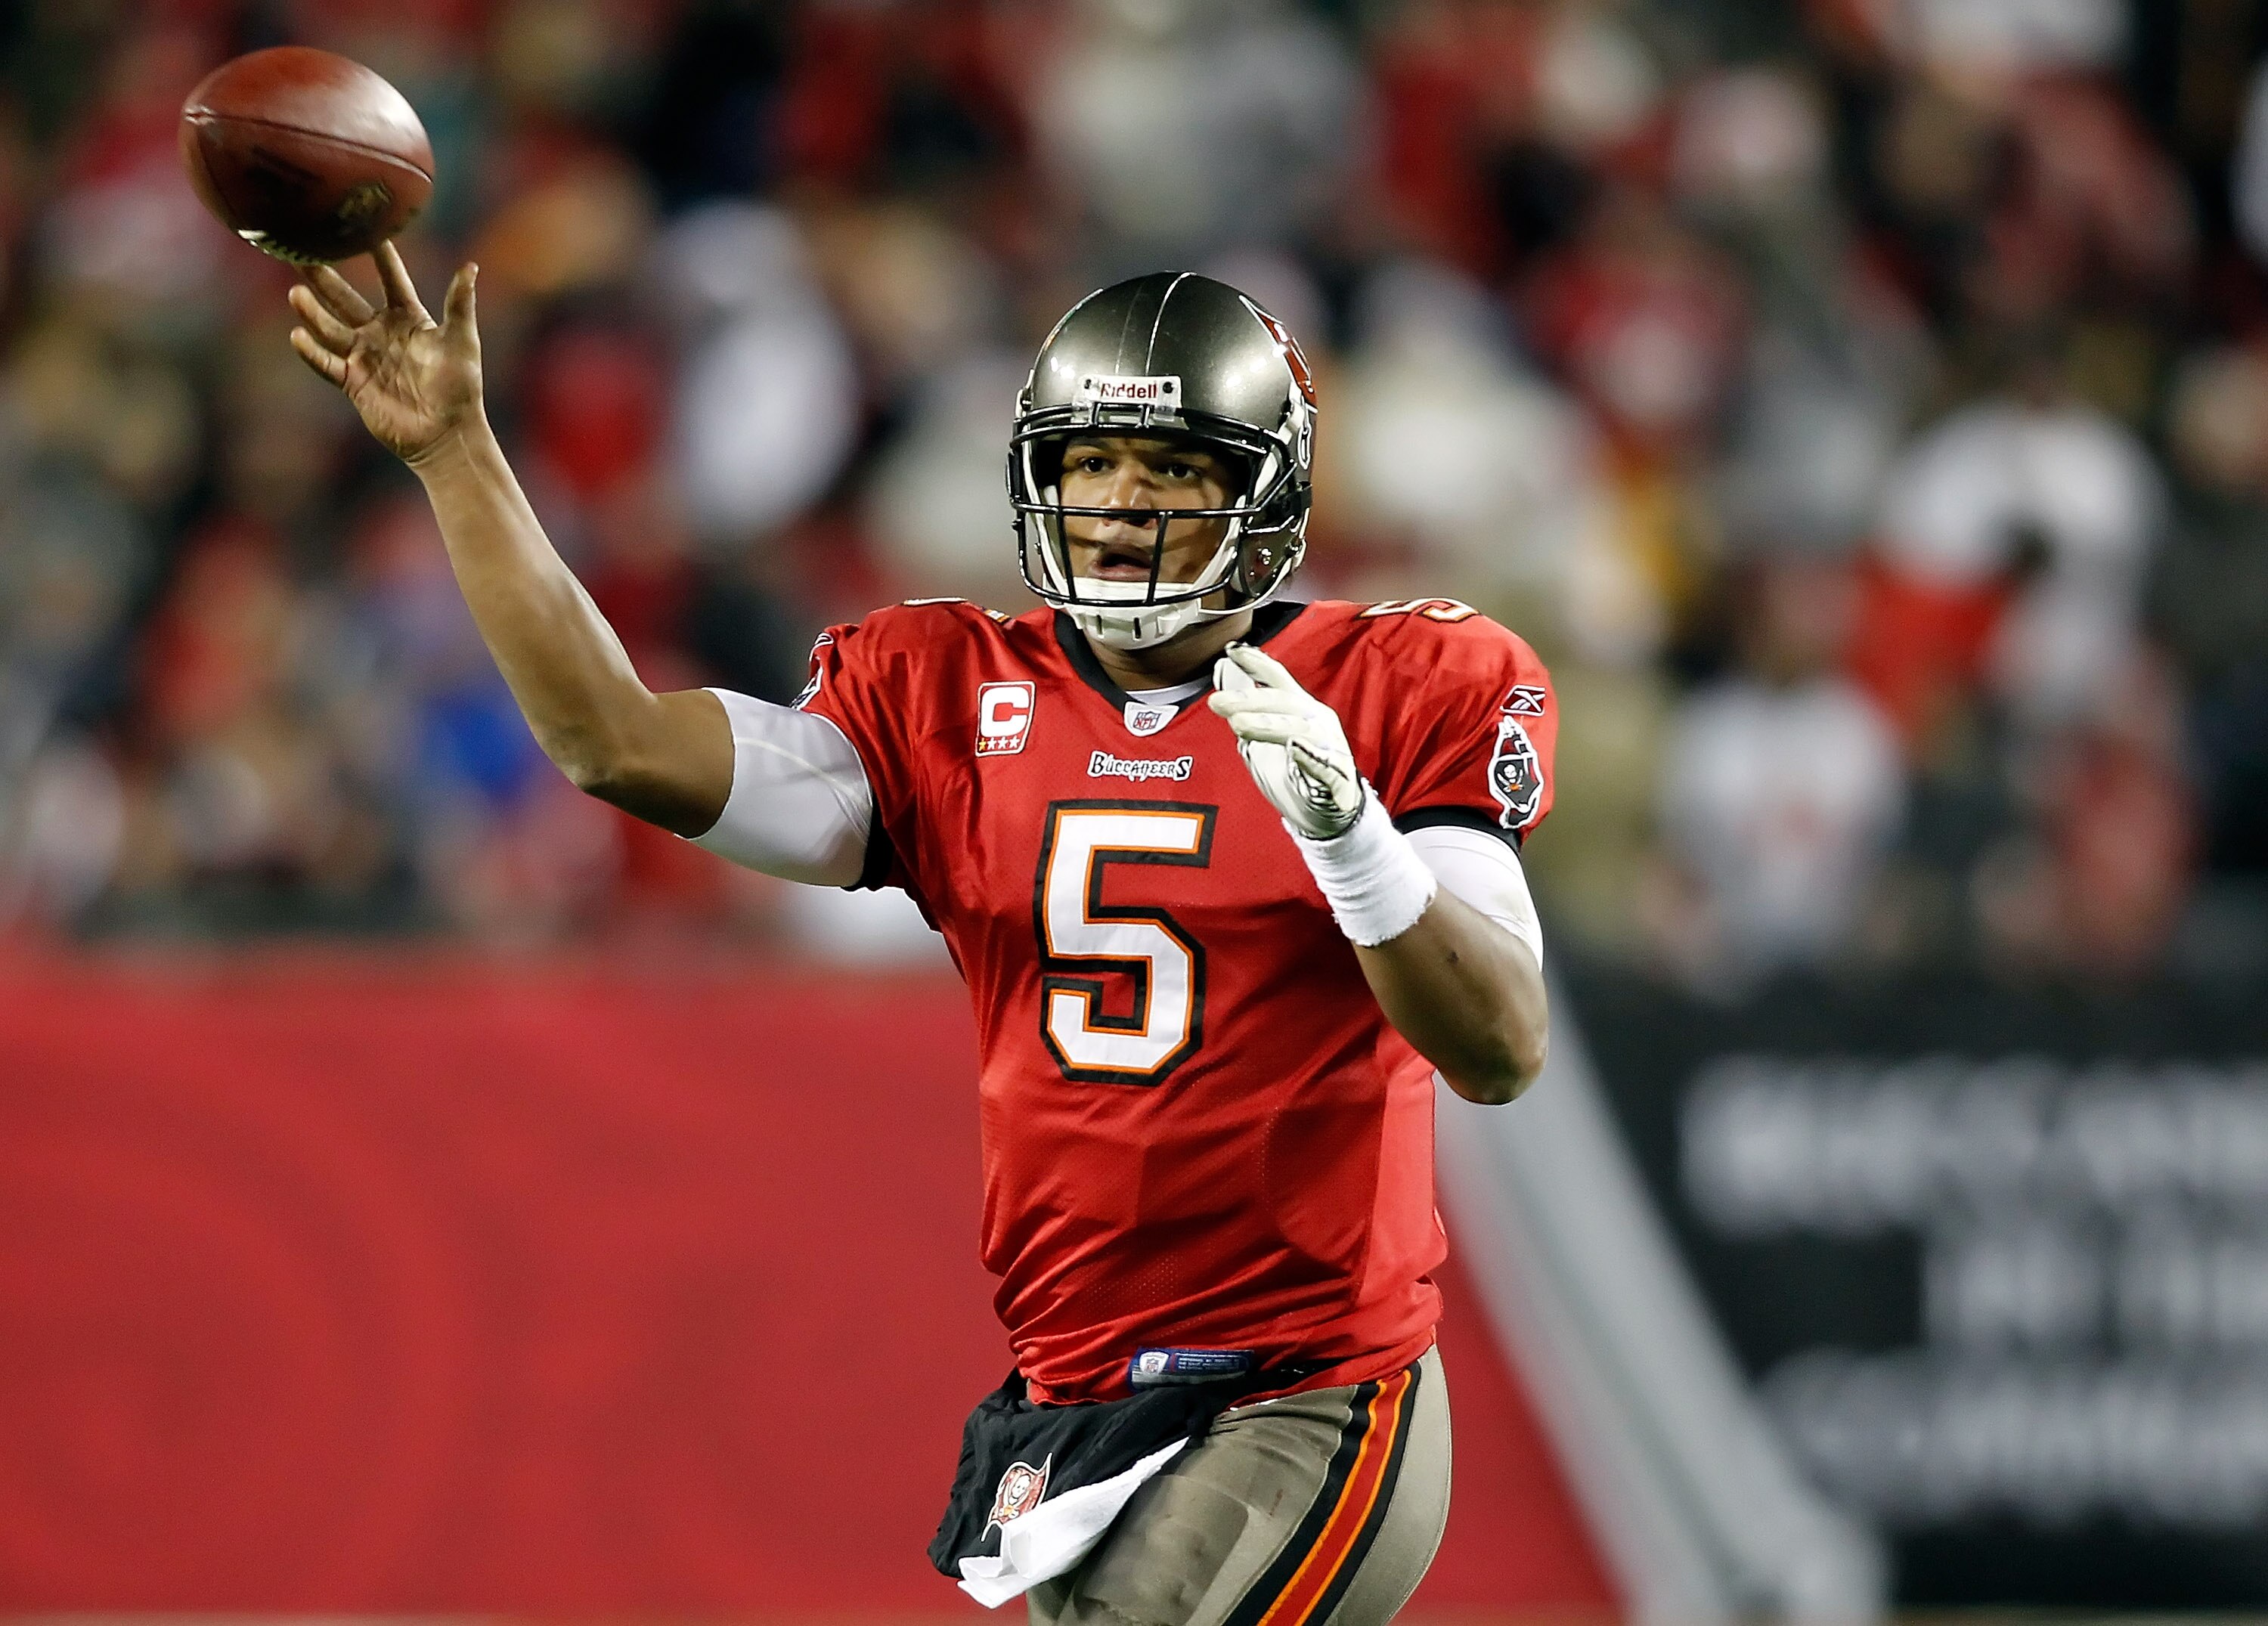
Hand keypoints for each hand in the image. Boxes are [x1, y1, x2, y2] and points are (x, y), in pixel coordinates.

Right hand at [287, 241, 481, 467]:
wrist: (447, 435)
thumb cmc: (460, 388)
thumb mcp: (462, 342)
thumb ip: (459, 305)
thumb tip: (470, 267)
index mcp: (409, 318)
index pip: (390, 279)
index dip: (379, 255)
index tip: (363, 225)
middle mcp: (381, 332)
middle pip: (346, 298)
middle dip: (325, 277)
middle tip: (301, 254)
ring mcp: (365, 356)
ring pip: (331, 328)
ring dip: (313, 312)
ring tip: (296, 293)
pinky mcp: (354, 382)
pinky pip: (328, 363)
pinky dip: (312, 352)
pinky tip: (298, 336)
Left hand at [1208, 642, 1364, 839]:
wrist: (1329, 814)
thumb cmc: (1296, 770)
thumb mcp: (1265, 733)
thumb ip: (1246, 703)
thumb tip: (1223, 668)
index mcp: (1300, 708)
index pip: (1278, 679)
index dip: (1257, 662)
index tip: (1232, 650)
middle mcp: (1317, 721)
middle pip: (1284, 703)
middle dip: (1248, 700)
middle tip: (1217, 702)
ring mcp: (1329, 748)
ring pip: (1299, 730)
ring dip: (1268, 725)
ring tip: (1239, 725)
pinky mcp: (1338, 778)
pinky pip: (1324, 766)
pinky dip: (1309, 757)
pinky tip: (1294, 750)